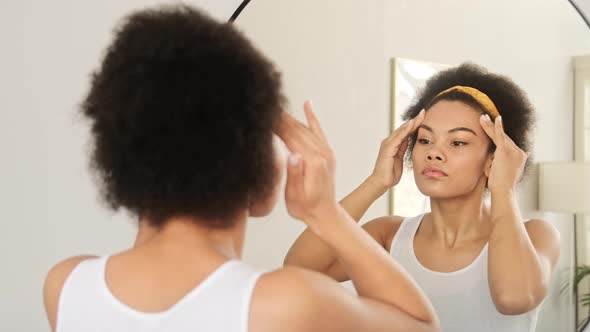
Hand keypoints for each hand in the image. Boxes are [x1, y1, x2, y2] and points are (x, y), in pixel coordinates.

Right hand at [275, 101, 338, 230]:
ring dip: (289, 116)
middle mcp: (322, 153)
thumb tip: (293, 155)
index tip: (262, 115)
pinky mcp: (327, 152)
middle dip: (280, 117)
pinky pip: (318, 130)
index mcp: (314, 163)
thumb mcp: (296, 197)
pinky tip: (307, 104)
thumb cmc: (306, 208)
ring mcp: (326, 151)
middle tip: (263, 106)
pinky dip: (312, 117)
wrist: (324, 213)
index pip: (291, 137)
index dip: (276, 125)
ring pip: (305, 128)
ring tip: (274, 106)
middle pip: (297, 129)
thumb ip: (295, 175)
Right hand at [370, 110, 424, 188]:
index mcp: (393, 144)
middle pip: (404, 128)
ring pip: (402, 130)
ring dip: (411, 122)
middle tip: (424, 112)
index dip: (414, 124)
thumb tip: (408, 142)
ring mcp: (388, 144)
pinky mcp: (388, 148)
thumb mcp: (399, 159)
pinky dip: (405, 130)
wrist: (381, 182)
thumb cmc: (390, 174)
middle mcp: (389, 142)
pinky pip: (398, 137)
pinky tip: (412, 124)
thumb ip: (402, 150)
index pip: (405, 132)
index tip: (424, 118)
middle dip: (414, 120)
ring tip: (420, 115)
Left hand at [479, 114, 527, 191]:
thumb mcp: (506, 172)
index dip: (499, 134)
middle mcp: (518, 152)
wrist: (503, 191)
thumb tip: (513, 156)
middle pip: (503, 137)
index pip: (507, 142)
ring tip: (482, 117)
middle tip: (484, 118)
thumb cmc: (502, 185)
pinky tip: (496, 118)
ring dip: (490, 125)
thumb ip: (507, 163)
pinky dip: (497, 127)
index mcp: (519, 156)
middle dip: (493, 127)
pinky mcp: (505, 151)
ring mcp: (513, 150)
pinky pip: (500, 135)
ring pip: (499, 135)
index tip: (493, 126)